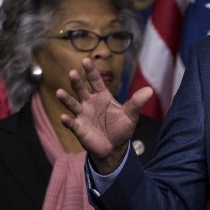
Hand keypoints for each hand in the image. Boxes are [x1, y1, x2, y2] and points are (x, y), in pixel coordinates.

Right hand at [57, 58, 152, 173]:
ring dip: (66, 99)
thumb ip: (137, 102)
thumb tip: (150, 90)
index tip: (86, 61)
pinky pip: (71, 123)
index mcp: (102, 96)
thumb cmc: (121, 129)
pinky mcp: (79, 128)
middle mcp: (90, 103)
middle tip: (73, 73)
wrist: (114, 148)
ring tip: (60, 93)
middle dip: (76, 82)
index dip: (91, 71)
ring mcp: (82, 115)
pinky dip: (67, 120)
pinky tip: (64, 117)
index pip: (95, 81)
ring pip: (72, 104)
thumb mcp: (131, 115)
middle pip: (81, 90)